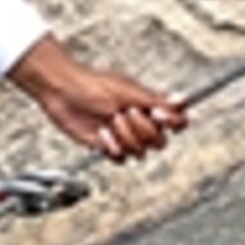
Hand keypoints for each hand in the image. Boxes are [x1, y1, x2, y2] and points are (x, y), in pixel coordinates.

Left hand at [6, 35, 189, 161]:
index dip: (172, 122)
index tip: (157, 113)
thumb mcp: (128, 91)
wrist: (62, 94)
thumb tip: (182, 99)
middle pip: (159, 140)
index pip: (177, 120)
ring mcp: (125, 135)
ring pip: (141, 152)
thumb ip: (157, 101)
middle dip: (141, 129)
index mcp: (149, 105)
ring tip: (109, 123)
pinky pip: (122, 159)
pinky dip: (112, 148)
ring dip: (124, 138)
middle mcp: (140, 121)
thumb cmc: (92, 85)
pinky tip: (102, 135)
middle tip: (124, 114)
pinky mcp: (109, 147)